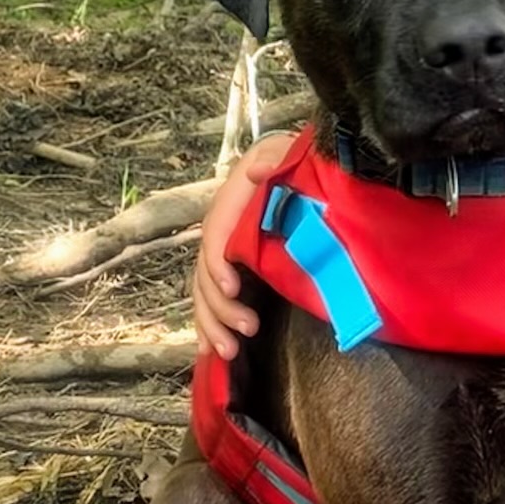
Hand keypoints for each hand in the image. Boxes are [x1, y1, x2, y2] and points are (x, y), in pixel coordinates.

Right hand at [192, 133, 296, 358]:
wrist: (300, 168)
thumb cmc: (296, 161)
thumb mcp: (287, 152)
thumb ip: (274, 160)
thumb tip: (255, 172)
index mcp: (231, 202)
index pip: (216, 236)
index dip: (218, 263)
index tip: (233, 287)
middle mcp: (220, 230)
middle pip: (206, 273)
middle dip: (219, 306)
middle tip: (248, 329)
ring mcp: (225, 253)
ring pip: (205, 294)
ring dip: (212, 324)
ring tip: (229, 352)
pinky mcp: (236, 271)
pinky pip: (213, 301)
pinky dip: (210, 326)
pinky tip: (212, 352)